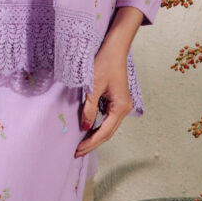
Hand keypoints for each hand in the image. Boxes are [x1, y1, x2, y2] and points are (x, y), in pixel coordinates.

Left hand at [75, 40, 133, 157]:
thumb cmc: (105, 63)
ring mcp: (121, 105)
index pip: (104, 132)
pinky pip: (107, 118)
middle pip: (108, 132)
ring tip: (81, 144)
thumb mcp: (93, 87)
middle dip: (93, 143)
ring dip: (95, 135)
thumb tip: (85, 127)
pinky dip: (98, 125)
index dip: (91, 142)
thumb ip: (89, 108)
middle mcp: (124, 109)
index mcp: (121, 107)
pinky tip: (88, 129)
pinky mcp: (117, 100)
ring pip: (108, 126)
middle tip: (77, 152)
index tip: (78, 149)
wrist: (114, 49)